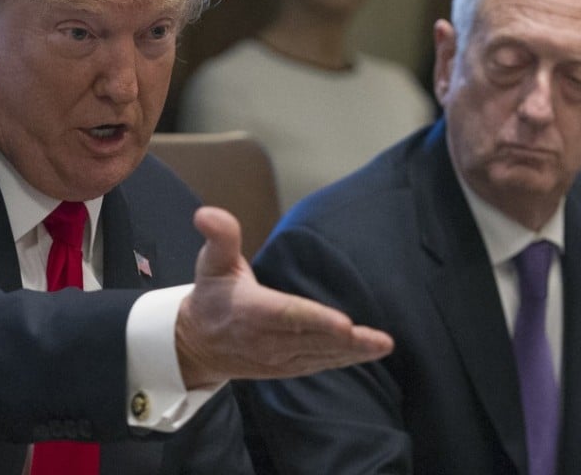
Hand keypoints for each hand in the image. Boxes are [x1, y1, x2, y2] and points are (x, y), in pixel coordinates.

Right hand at [175, 206, 393, 388]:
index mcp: (250, 311)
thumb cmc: (212, 296)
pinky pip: (319, 364)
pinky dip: (343, 360)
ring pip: (320, 356)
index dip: (316, 320)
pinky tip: (369, 353)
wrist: (197, 344)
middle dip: (347, 341)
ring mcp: (277, 358)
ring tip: (383, 345)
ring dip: (353, 353)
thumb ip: (219, 236)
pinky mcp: (286, 367)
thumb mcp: (212, 263)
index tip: (344, 323)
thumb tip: (206, 214)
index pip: (287, 315)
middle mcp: (265, 339)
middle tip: (381, 340)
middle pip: (312, 340)